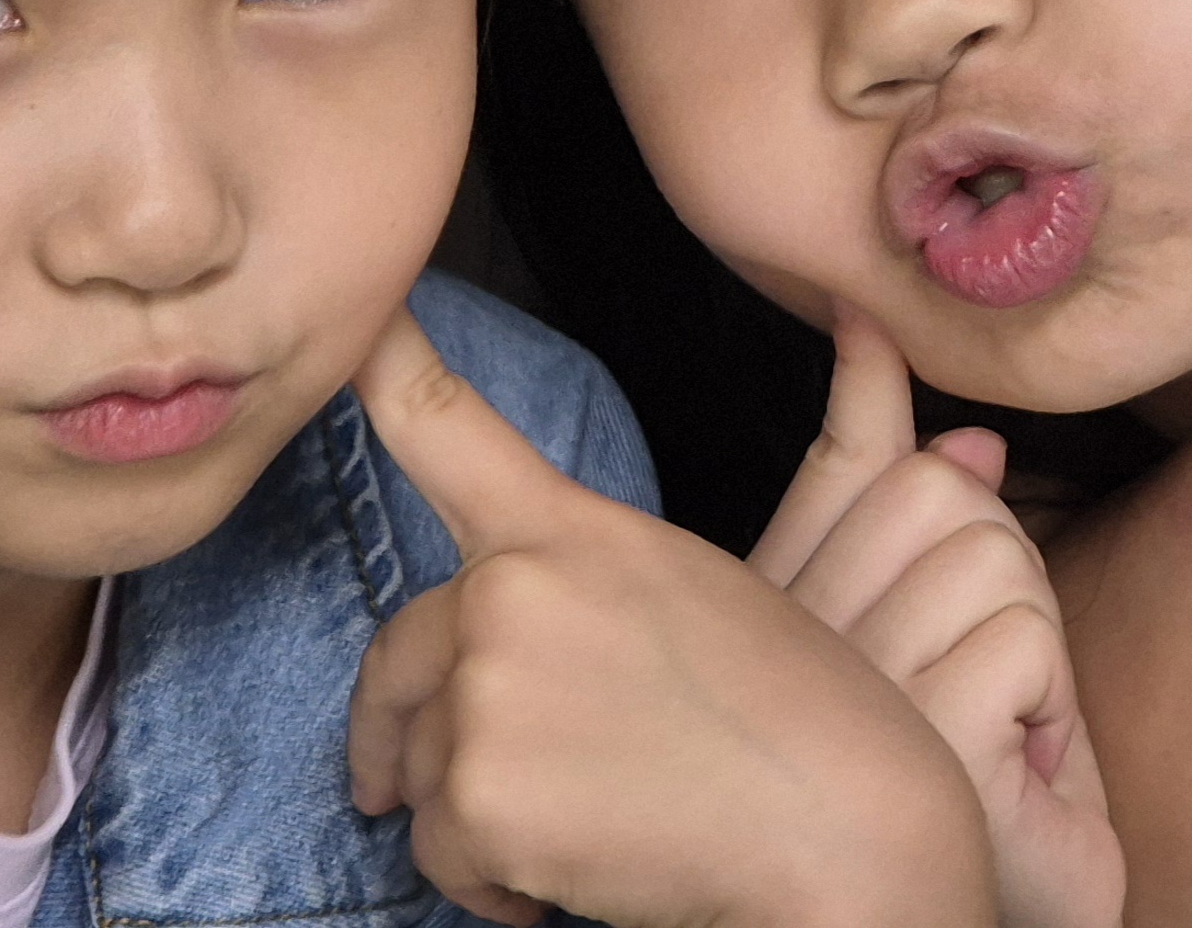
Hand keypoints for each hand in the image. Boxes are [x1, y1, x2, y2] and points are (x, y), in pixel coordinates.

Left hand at [348, 313, 997, 927]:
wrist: (839, 821)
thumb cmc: (786, 714)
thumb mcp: (682, 591)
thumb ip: (570, 586)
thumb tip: (483, 642)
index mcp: (569, 529)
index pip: (443, 424)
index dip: (382, 361)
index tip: (352, 319)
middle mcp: (512, 591)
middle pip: (395, 658)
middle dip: (401, 732)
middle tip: (421, 783)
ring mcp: (489, 690)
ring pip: (420, 768)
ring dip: (474, 813)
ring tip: (575, 825)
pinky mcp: (480, 794)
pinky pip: (438, 854)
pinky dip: (489, 884)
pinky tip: (564, 880)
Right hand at [749, 314, 1120, 927]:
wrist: (995, 920)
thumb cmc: (983, 807)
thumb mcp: (958, 656)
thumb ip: (942, 549)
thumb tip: (966, 429)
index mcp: (793, 627)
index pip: (838, 471)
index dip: (866, 388)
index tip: (866, 322)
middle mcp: (796, 661)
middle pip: (938, 490)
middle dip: (1006, 564)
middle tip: (995, 676)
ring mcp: (848, 704)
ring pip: (991, 555)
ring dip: (1035, 643)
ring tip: (1004, 730)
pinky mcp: (915, 751)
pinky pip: (1026, 639)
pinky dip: (1053, 705)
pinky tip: (1020, 770)